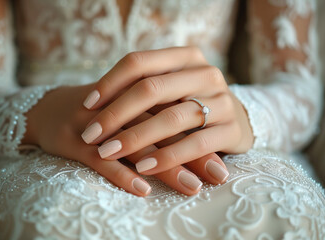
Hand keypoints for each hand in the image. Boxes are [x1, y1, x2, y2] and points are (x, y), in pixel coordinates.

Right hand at [22, 84, 223, 195]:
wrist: (50, 109)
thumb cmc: (98, 110)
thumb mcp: (127, 103)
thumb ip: (157, 110)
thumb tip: (197, 136)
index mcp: (135, 91)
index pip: (174, 109)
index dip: (200, 133)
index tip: (223, 159)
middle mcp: (119, 104)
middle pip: (162, 125)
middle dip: (193, 152)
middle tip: (217, 175)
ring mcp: (97, 123)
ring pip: (136, 143)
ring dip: (166, 165)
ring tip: (192, 186)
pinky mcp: (75, 140)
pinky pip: (101, 160)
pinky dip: (122, 174)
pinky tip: (143, 189)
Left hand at [81, 47, 253, 179]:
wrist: (238, 119)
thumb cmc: (191, 102)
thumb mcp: (170, 88)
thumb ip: (143, 89)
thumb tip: (93, 103)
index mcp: (185, 57)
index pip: (138, 62)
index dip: (109, 83)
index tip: (87, 104)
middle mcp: (205, 73)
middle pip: (151, 89)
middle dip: (116, 114)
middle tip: (90, 135)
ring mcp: (222, 101)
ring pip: (172, 118)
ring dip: (135, 138)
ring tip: (107, 153)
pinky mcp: (233, 130)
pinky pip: (195, 144)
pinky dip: (167, 157)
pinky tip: (143, 168)